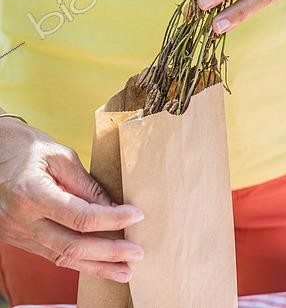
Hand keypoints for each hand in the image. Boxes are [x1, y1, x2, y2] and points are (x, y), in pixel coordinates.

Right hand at [0, 117, 143, 282]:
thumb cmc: (26, 147)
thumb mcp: (60, 156)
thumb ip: (85, 185)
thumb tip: (113, 208)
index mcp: (32, 193)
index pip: (80, 216)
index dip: (112, 219)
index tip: (136, 215)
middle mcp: (22, 219)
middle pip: (72, 246)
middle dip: (108, 253)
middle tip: (136, 253)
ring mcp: (18, 233)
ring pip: (62, 257)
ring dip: (96, 266)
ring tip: (124, 269)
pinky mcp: (19, 238)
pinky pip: (52, 254)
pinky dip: (78, 260)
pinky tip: (98, 264)